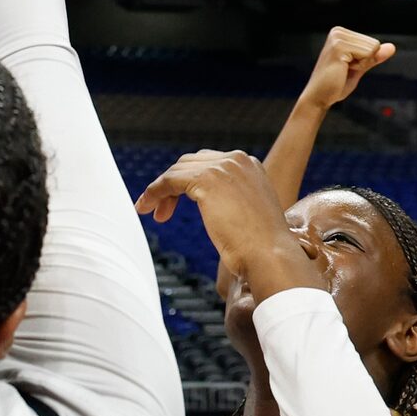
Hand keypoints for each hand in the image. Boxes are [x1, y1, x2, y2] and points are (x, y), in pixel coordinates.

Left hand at [134, 151, 323, 296]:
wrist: (270, 255)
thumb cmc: (262, 246)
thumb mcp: (249, 212)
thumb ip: (232, 198)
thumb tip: (211, 202)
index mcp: (249, 164)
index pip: (208, 163)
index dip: (187, 180)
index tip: (176, 199)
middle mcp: (237, 159)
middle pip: (190, 164)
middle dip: (173, 185)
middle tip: (162, 210)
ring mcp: (222, 167)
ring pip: (177, 171)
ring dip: (160, 191)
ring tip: (151, 211)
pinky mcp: (206, 179)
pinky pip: (169, 181)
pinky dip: (154, 192)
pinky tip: (146, 207)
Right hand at [300, 27, 394, 109]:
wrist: (319, 97)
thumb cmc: (336, 83)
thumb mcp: (360, 67)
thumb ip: (375, 56)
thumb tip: (392, 47)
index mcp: (340, 33)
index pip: (373, 43)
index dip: (365, 59)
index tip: (347, 66)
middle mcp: (338, 32)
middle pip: (374, 44)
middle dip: (365, 61)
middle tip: (345, 70)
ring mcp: (337, 38)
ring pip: (373, 49)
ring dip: (361, 64)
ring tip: (342, 69)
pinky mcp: (339, 47)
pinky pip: (367, 54)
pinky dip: (359, 66)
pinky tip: (342, 69)